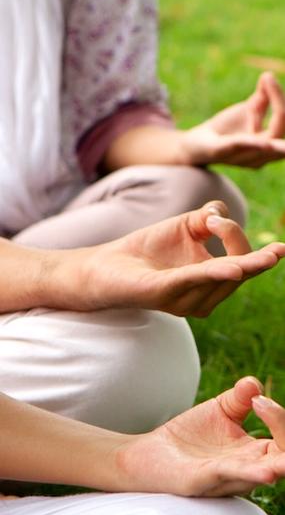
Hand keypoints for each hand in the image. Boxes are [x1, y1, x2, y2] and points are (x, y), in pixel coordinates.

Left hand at [65, 200, 284, 315]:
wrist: (105, 264)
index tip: (217, 219)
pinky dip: (214, 273)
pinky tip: (234, 268)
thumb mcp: (184, 225)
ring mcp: (183, 299)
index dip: (241, 242)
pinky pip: (193, 281)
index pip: (241, 264)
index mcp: (209, 282)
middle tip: (278, 252)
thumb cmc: (147, 248)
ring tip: (232, 235)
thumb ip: (209, 216)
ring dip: (233, 255)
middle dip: (254, 259)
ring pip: (220, 277)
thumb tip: (221, 215)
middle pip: (238, 274)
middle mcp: (201, 297)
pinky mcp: (162, 293)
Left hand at [118, 377, 284, 495]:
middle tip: (268, 410)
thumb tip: (255, 384)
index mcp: (254, 452)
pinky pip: (232, 476)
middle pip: (283, 458)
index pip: (284, 440)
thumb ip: (240, 397)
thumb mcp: (221, 410)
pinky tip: (265, 472)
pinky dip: (250, 473)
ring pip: (265, 473)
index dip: (279, 418)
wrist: (153, 451)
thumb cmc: (191, 436)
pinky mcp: (206, 478)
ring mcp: (229, 476)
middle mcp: (248, 467)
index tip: (258, 400)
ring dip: (279, 464)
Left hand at [181, 72, 284, 166]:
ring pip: (265, 143)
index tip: (267, 77)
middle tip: (267, 79)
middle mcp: (259, 157)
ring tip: (265, 90)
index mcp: (268, 147)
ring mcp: (240, 158)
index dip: (280, 100)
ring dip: (264, 115)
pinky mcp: (218, 152)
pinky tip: (264, 141)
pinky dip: (251, 143)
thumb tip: (269, 77)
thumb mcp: (247, 111)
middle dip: (279, 108)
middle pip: (279, 133)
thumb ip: (262, 99)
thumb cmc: (225, 130)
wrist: (195, 145)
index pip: (283, 123)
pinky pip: (237, 146)